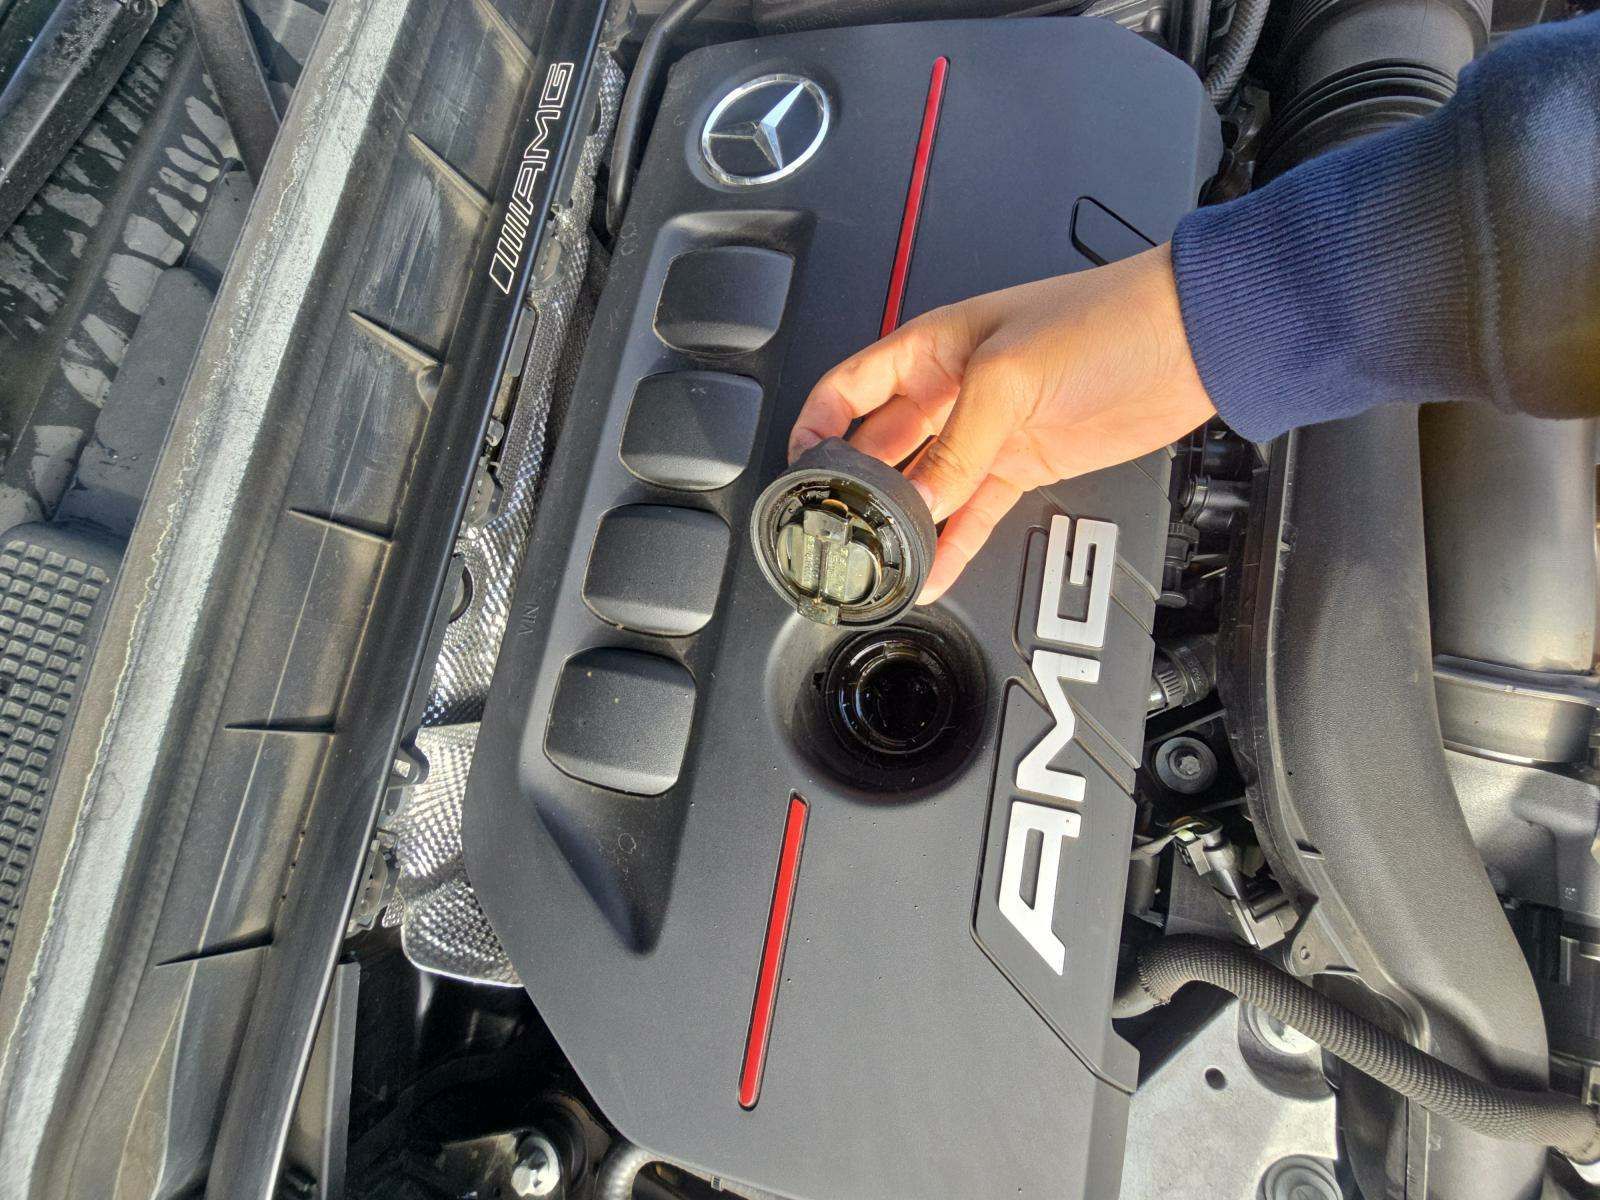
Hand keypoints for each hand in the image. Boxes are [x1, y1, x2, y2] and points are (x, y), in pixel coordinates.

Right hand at [788, 244, 1214, 602]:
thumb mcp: (1010, 373)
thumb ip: (959, 443)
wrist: (1188, 343)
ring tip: (878, 563)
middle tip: (838, 532)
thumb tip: (921, 501)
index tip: (797, 471)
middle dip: (855, 489)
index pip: (848, 390)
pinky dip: (950, 545)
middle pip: (879, 447)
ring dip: (902, 526)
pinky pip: (971, 514)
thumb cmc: (1104, 320)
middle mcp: (948, 392)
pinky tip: (930, 571)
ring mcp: (985, 433)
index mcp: (930, 349)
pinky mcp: (1021, 467)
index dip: (815, 427)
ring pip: (924, 489)